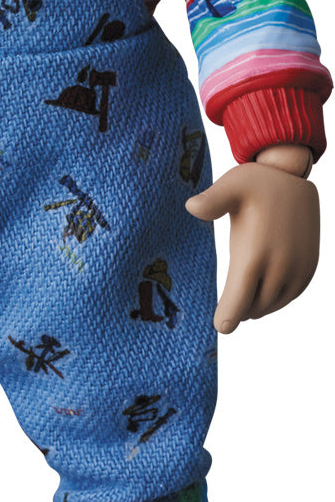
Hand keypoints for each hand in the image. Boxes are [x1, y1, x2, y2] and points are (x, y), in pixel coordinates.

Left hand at [185, 155, 318, 333]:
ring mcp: (298, 268)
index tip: (220, 326)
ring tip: (243, 298)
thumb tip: (191, 207)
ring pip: (273, 303)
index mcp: (256, 253)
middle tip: (228, 307)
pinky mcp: (309, 266)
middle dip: (240, 309)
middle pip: (255, 306)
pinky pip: (291, 295)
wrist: (292, 175)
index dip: (227, 317)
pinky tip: (263, 292)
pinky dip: (276, 298)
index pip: (239, 300)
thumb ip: (211, 201)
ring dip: (257, 305)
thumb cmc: (255, 182)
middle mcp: (280, 266)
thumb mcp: (231, 186)